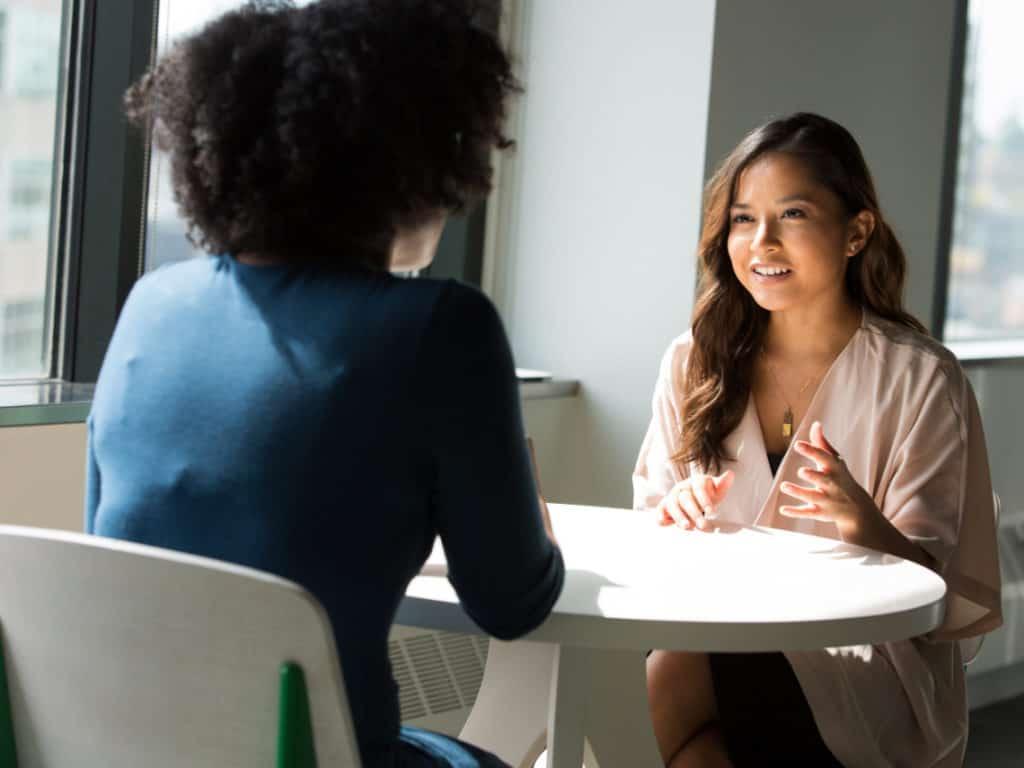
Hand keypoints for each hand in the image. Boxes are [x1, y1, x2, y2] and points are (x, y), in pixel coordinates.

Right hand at [657, 470, 733, 530]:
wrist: (694, 496)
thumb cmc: (707, 494)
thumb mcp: (717, 489)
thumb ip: (723, 484)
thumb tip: (731, 474)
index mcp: (696, 481)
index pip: (699, 488)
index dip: (705, 499)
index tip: (712, 512)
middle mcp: (682, 488)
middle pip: (686, 499)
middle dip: (694, 513)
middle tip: (703, 525)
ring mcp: (672, 497)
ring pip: (672, 505)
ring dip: (679, 516)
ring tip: (687, 527)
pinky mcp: (664, 506)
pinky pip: (660, 509)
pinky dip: (660, 516)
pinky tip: (664, 522)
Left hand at [779, 421, 879, 536]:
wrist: (857, 507)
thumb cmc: (841, 477)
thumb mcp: (834, 460)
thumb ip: (821, 443)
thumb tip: (816, 424)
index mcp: (835, 469)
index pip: (824, 458)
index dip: (811, 451)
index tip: (798, 444)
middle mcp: (833, 485)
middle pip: (823, 480)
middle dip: (813, 476)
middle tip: (801, 471)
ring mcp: (827, 500)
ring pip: (813, 497)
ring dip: (799, 492)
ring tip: (784, 486)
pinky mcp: (821, 513)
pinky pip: (808, 513)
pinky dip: (796, 512)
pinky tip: (782, 509)